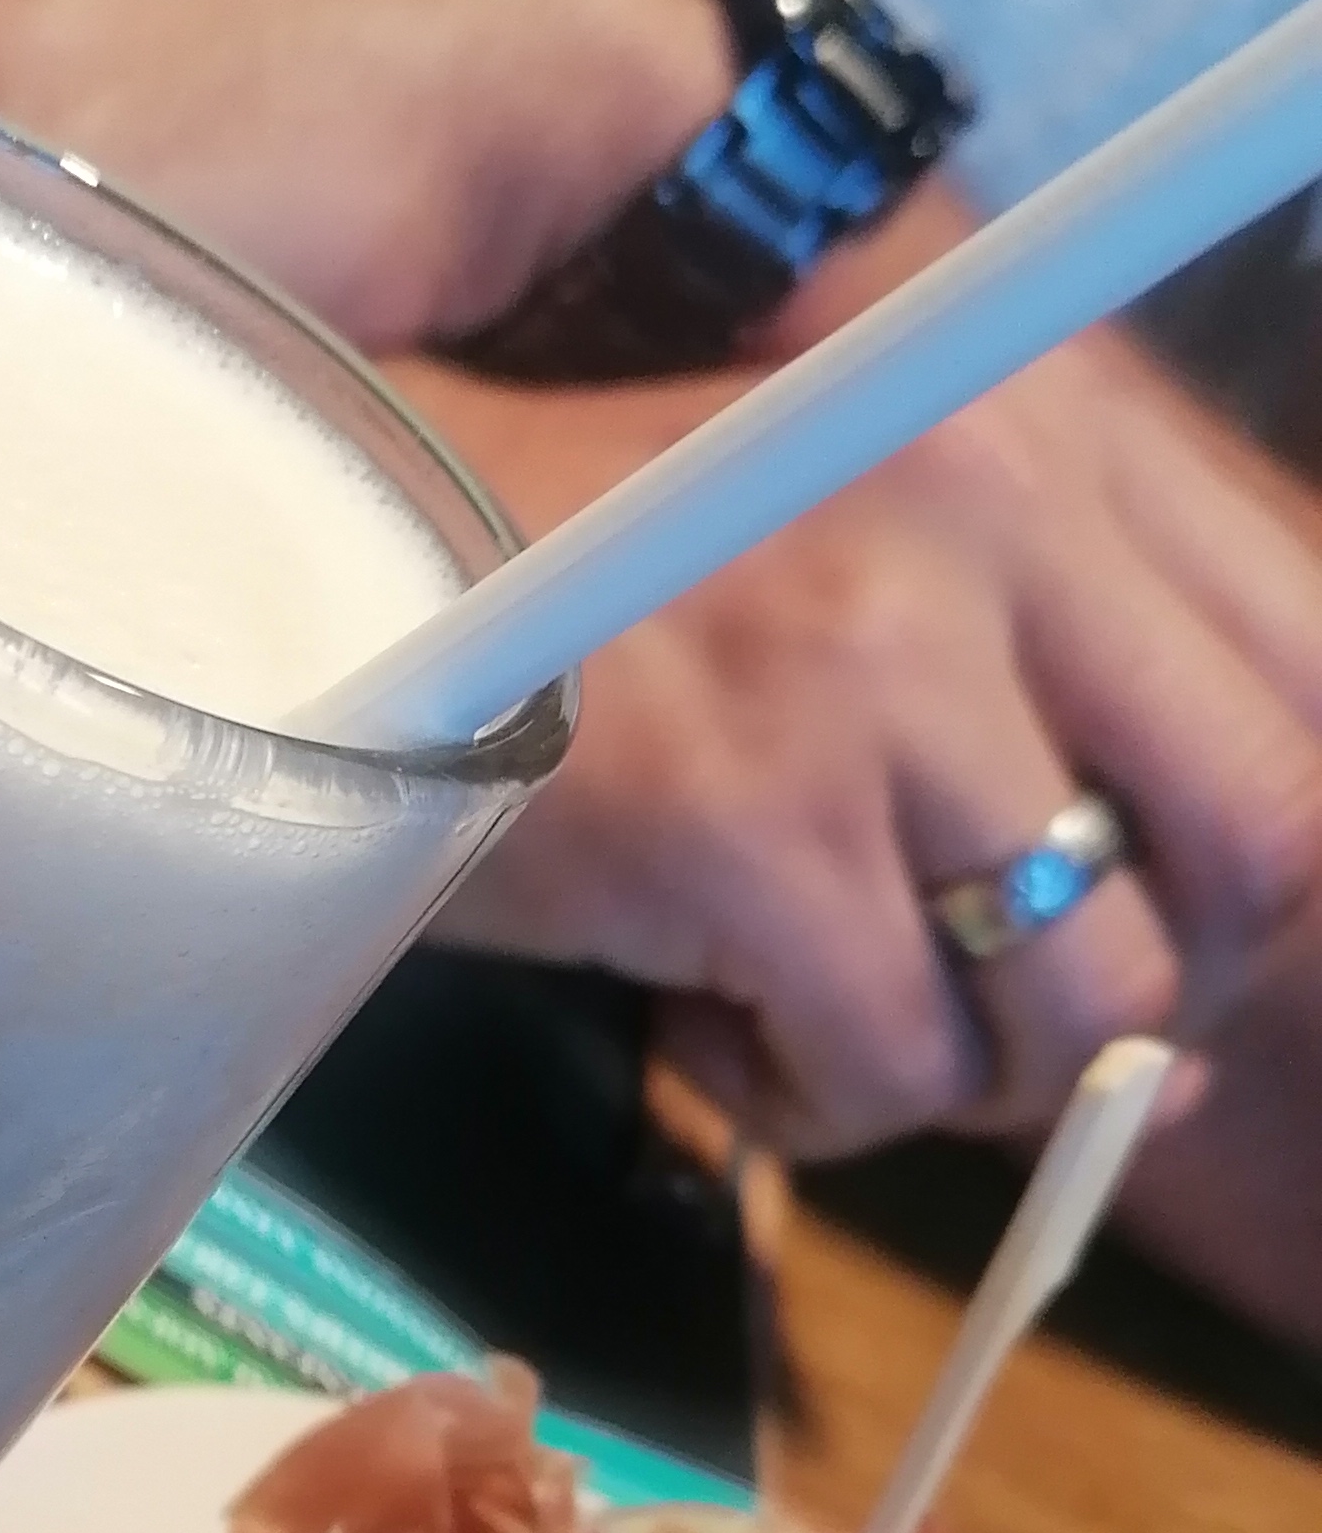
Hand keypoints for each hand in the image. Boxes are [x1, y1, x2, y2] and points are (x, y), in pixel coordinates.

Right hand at [391, 331, 1321, 1157]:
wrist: (310, 567)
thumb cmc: (574, 577)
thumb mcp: (845, 538)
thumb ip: (1035, 667)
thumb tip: (1192, 984)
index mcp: (1039, 425)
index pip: (1306, 675)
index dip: (1254, 856)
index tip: (1141, 922)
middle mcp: (993, 517)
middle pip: (1257, 844)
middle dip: (1149, 992)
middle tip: (1004, 1021)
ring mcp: (875, 673)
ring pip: (1082, 996)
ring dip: (966, 1072)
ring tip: (823, 1030)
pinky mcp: (754, 828)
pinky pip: (890, 1066)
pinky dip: (811, 1108)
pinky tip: (704, 1042)